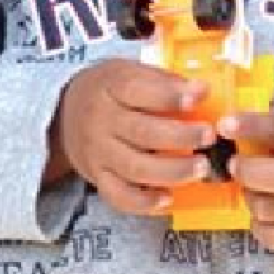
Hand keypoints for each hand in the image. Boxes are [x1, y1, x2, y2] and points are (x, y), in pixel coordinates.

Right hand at [50, 59, 215, 216]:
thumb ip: (163, 81)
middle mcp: (101, 120)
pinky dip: (144, 202)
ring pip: (135, 168)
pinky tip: (168, 199)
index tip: (200, 94)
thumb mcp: (130, 71)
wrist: (65, 113)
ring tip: (201, 168)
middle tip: (209, 136)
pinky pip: (119, 196)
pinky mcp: (98, 177)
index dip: (171, 95)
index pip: (138, 90)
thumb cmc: (110, 90)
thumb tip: (201, 91)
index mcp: (111, 86)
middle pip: (142, 132)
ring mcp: (98, 152)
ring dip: (172, 171)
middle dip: (180, 136)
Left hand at [217, 109, 273, 250]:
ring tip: (254, 186)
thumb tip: (225, 128)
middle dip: (245, 171)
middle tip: (235, 165)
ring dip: (250, 197)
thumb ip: (268, 125)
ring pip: (265, 210)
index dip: (249, 127)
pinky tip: (263, 208)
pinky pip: (270, 236)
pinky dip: (258, 223)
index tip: (224, 126)